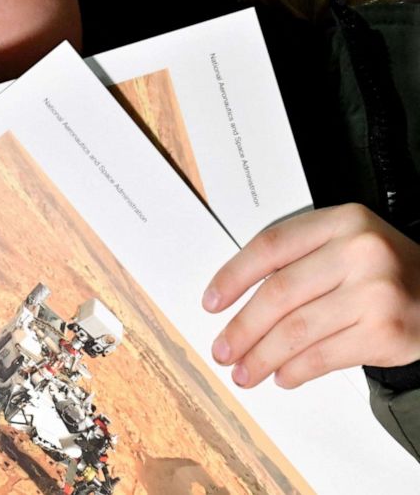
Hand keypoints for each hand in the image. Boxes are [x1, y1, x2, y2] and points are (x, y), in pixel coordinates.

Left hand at [202, 203, 419, 388]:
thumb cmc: (383, 270)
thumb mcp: (343, 243)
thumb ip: (295, 259)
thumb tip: (234, 299)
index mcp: (342, 221)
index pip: (270, 246)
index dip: (232, 277)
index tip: (211, 302)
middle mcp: (360, 252)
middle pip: (278, 293)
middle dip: (242, 328)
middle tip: (222, 349)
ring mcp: (376, 293)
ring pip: (296, 330)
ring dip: (262, 357)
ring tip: (244, 371)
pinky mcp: (386, 332)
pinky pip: (323, 356)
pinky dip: (295, 370)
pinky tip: (282, 374)